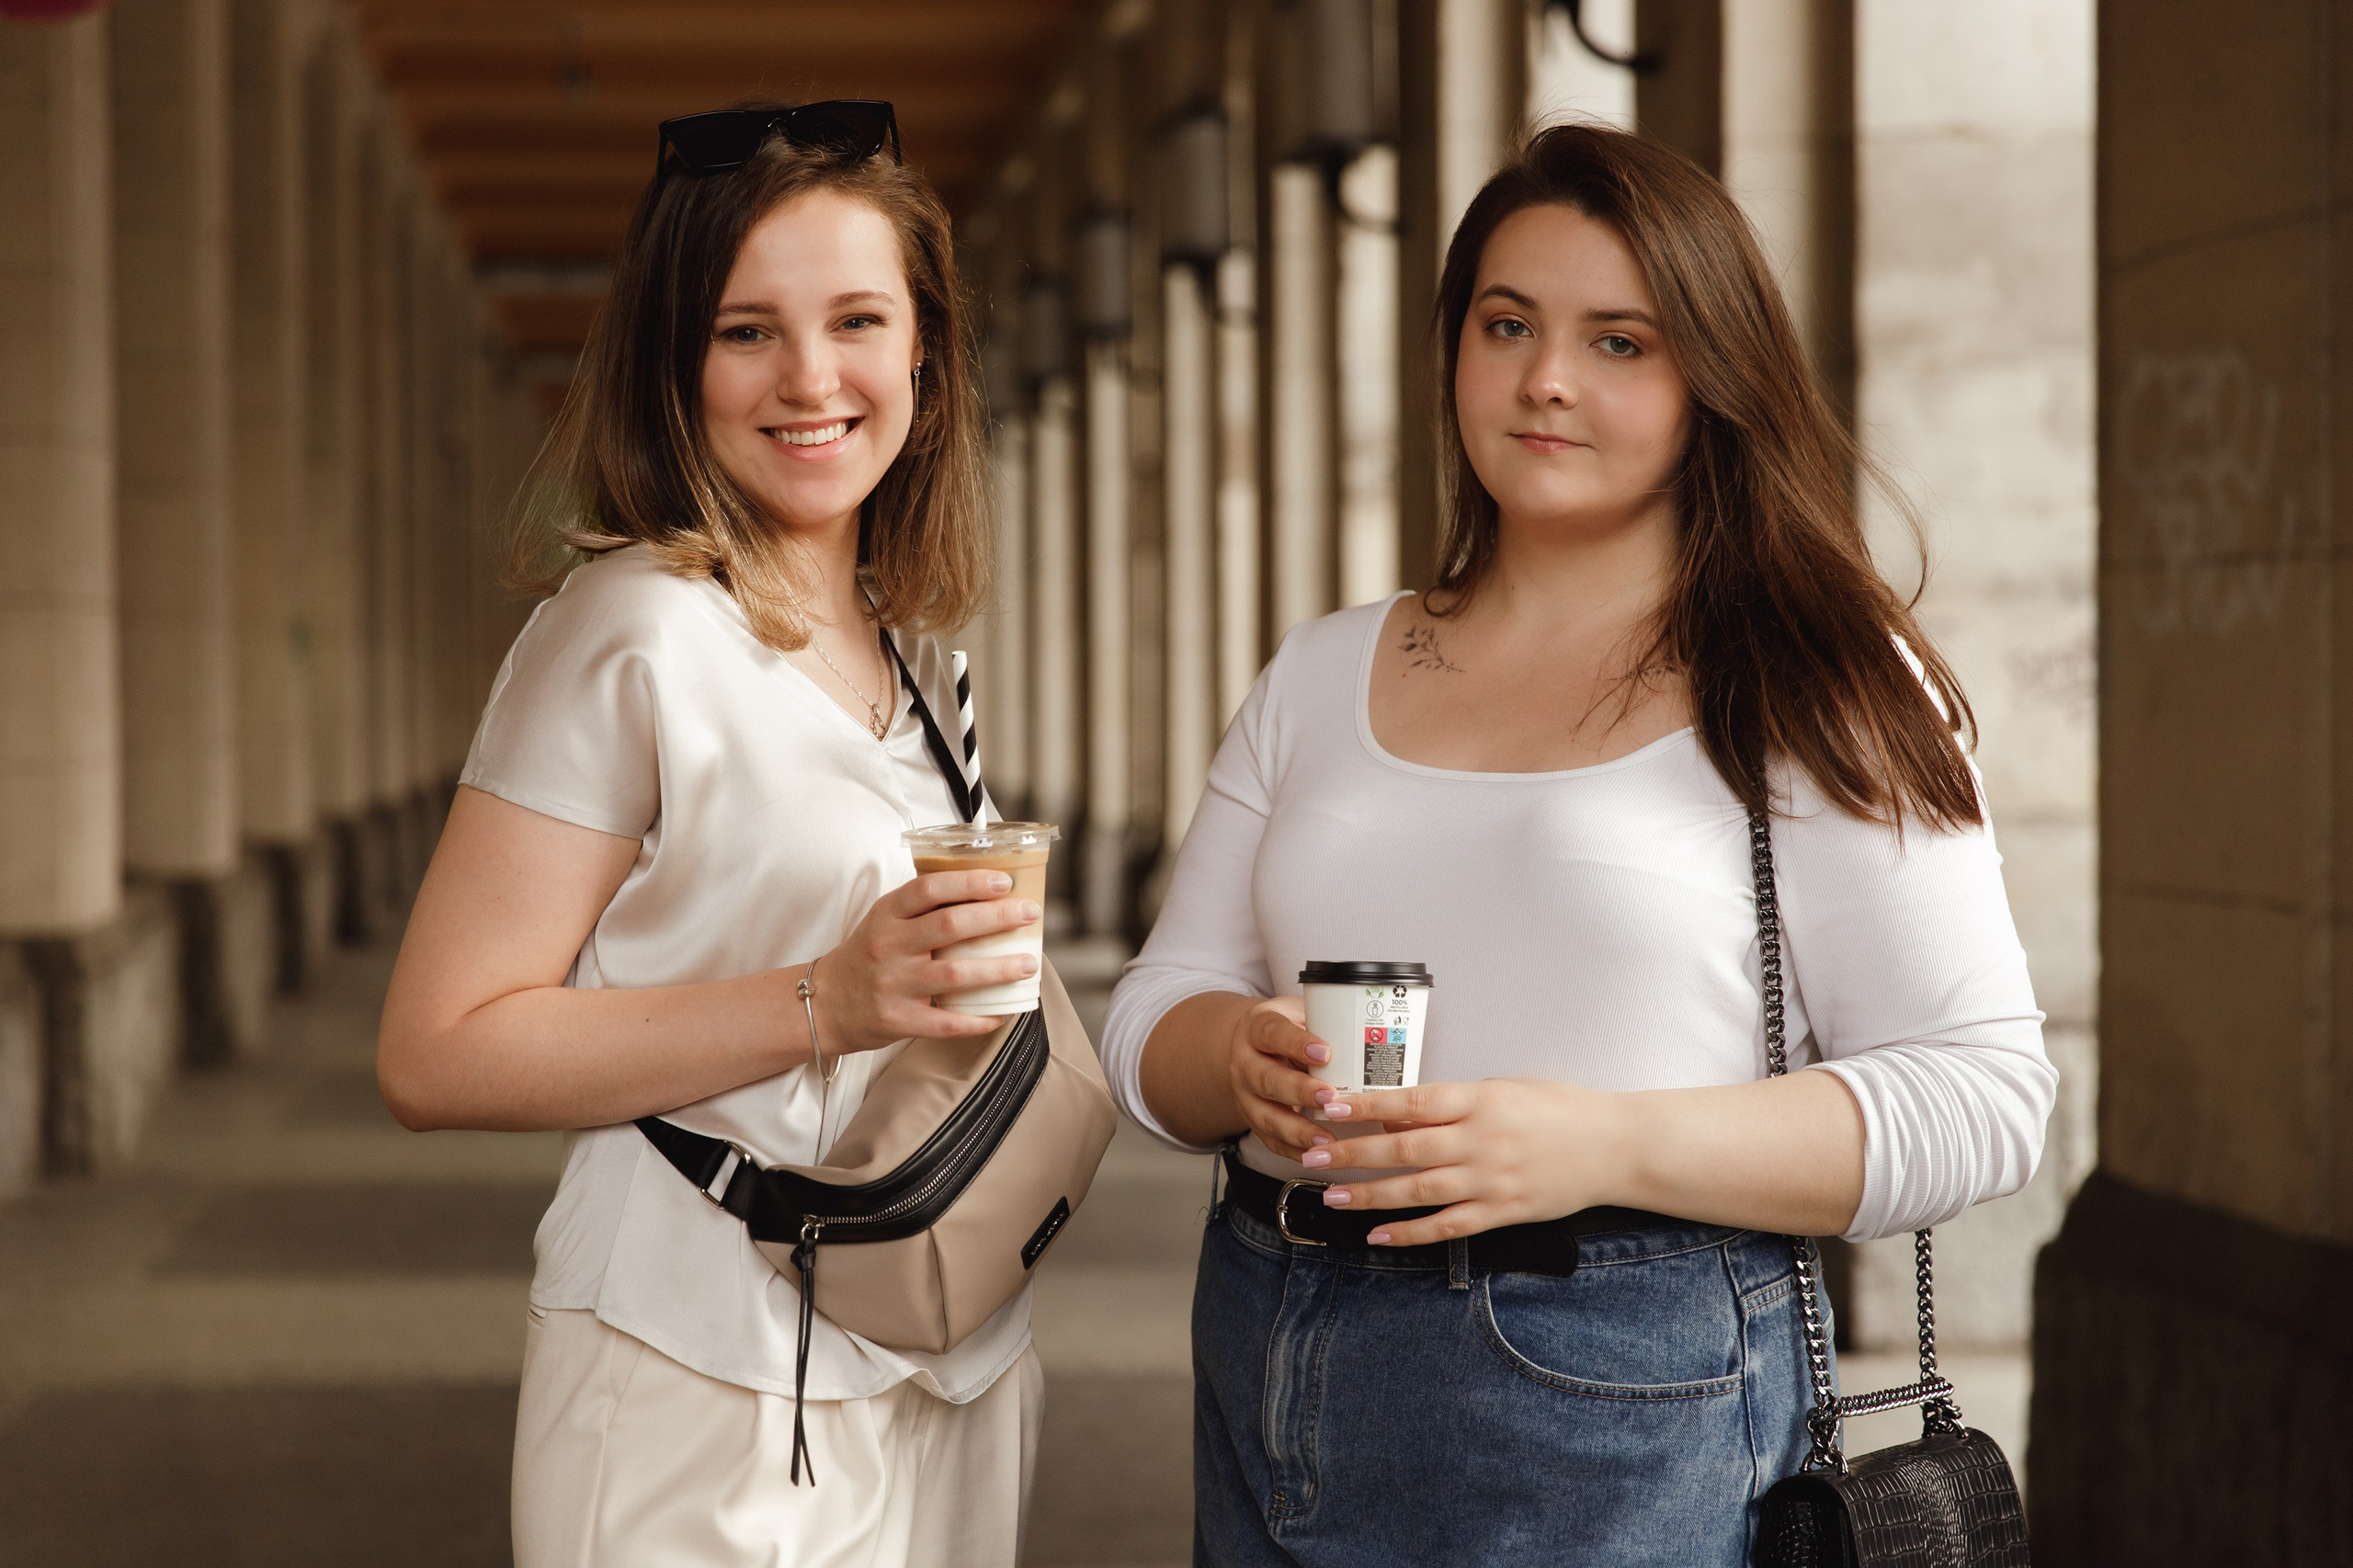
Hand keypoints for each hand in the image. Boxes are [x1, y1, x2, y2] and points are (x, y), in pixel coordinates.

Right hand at [815, 871, 1041, 1055]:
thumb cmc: (867, 956)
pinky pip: (947, 1022)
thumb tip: (986, 894)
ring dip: (998, 969)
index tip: (1004, 882)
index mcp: (887, 915)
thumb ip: (923, 908)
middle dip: (997, 919)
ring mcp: (893, 985)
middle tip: (1030, 914)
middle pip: (950, 926)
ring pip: (955, 974)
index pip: (929, 889)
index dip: (969, 882)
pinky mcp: (899, 1020)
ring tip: (1028, 964)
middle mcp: (889, 946)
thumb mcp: (884, 921)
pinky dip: (978, 1019)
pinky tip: (1003, 1012)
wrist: (824, 1004)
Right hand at [1225, 997, 1335, 1162]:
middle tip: (1330, 1097)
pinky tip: (1317, 1155)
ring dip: (1298, 1130)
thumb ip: (1326, 1023)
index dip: (1297, 1044)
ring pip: (1266, 1116)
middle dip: (1299, 1091)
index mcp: (1256, 1029)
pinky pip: (1271, 1141)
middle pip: (1266, 1079)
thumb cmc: (1288, 1030)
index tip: (1325, 1052)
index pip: (1273, 1034)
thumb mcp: (1300, 1014)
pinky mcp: (1253, 1121)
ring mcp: (1245, 1096)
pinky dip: (1295, 1150)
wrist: (1251, 1049)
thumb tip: (1376, 1034)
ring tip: (1327, 1140)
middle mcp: (1245, 1063)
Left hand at [1299, 1078, 1621, 1245]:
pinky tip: (1380, 1235)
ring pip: (1419, 1191)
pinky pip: (1449, 1226)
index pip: (1412, 1102)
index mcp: (1481, 1101)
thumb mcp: (1501, 1090)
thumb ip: (1450, 1105)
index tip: (1329, 1107)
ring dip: (1371, 1196)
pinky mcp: (1503, 1212)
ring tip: (1333, 1196)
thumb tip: (1396, 1116)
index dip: (1367, 1106)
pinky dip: (1412, 1233)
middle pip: (1406, 1150)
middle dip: (1353, 1154)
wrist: (1614, 1146)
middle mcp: (1482, 1141)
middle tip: (1311, 1154)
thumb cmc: (1557, 1110)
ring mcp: (1492, 1181)